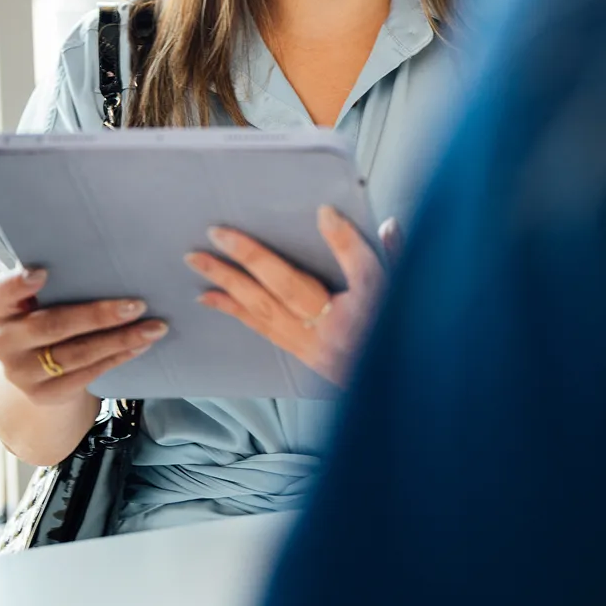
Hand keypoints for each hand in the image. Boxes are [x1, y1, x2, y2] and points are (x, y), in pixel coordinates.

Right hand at [0, 267, 168, 405]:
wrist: (34, 364)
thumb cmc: (45, 312)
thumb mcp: (40, 297)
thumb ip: (60, 281)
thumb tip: (111, 256)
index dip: (16, 285)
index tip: (41, 273)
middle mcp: (3, 341)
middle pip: (52, 326)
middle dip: (99, 316)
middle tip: (137, 305)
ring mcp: (22, 372)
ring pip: (76, 354)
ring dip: (120, 340)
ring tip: (154, 327)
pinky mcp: (44, 393)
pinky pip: (87, 374)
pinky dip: (118, 357)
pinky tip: (141, 345)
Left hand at [184, 207, 399, 387]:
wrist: (400, 394)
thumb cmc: (403, 340)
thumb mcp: (406, 295)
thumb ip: (395, 257)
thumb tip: (386, 224)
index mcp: (365, 314)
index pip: (355, 269)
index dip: (341, 240)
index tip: (325, 211)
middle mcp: (332, 333)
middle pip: (283, 290)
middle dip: (247, 260)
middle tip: (214, 235)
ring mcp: (313, 348)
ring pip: (264, 313)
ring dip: (228, 286)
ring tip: (199, 265)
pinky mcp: (303, 357)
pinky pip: (263, 330)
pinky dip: (237, 311)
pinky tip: (214, 299)